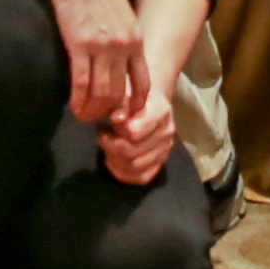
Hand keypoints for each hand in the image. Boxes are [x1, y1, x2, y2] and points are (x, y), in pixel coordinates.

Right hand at [43, 0, 145, 126]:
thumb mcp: (121, 13)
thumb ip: (125, 36)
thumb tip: (123, 59)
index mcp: (136, 38)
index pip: (143, 83)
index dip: (135, 105)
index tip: (125, 116)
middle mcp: (123, 46)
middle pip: (121, 93)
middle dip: (110, 112)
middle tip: (98, 119)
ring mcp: (103, 46)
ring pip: (102, 93)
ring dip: (92, 110)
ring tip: (83, 115)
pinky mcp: (80, 45)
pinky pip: (81, 83)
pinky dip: (78, 100)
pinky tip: (73, 106)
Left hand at [95, 70, 178, 186]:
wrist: (150, 100)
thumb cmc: (134, 94)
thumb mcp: (126, 91)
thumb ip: (121, 103)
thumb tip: (117, 119)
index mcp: (161, 112)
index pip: (134, 133)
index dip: (114, 131)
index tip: (104, 123)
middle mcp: (167, 132)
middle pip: (132, 152)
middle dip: (110, 146)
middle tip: (102, 135)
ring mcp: (166, 149)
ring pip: (135, 167)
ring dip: (114, 159)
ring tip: (108, 146)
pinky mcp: (161, 162)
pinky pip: (143, 177)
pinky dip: (124, 174)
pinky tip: (113, 162)